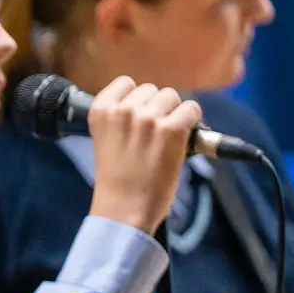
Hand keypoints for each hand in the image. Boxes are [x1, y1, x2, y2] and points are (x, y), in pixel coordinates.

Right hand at [85, 76, 202, 233]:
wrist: (124, 209)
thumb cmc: (117, 181)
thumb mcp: (105, 140)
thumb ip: (120, 117)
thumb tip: (150, 101)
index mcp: (100, 110)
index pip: (126, 83)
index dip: (137, 99)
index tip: (138, 117)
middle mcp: (123, 110)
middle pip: (152, 90)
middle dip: (157, 108)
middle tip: (154, 136)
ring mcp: (147, 119)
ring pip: (172, 97)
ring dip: (175, 114)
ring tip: (167, 140)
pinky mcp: (171, 130)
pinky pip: (191, 110)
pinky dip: (192, 122)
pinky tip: (182, 139)